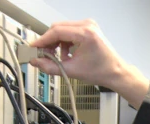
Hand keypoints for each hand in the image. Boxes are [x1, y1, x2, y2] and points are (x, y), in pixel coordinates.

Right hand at [28, 20, 149, 107]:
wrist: (115, 72)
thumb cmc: (101, 71)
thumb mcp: (72, 71)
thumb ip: (50, 67)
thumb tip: (36, 62)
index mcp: (86, 34)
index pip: (56, 31)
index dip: (42, 40)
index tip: (34, 47)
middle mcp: (87, 25)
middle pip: (58, 28)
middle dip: (48, 42)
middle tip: (43, 55)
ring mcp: (88, 25)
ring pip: (62, 29)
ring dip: (56, 43)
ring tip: (58, 57)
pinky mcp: (88, 28)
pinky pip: (69, 31)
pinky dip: (64, 42)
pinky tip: (66, 54)